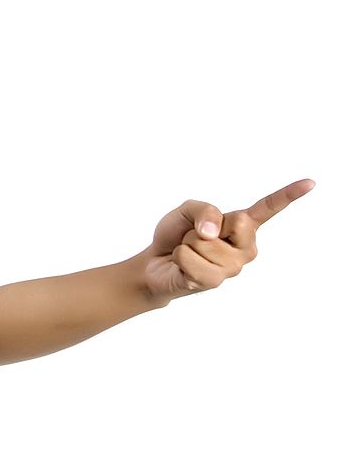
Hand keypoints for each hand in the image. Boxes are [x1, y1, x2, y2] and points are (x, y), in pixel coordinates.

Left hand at [140, 178, 315, 303]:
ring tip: (187, 251)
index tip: (310, 182)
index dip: (288, 195)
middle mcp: (244, 248)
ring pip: (207, 242)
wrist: (155, 262)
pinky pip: (190, 260)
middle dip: (204, 224)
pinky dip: (179, 257)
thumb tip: (213, 232)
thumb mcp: (186, 210)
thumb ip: (204, 210)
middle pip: (237, 221)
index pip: (268, 209)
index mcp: (243, 227)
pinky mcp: (214, 281)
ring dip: (187, 244)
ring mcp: (231, 267)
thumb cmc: (176, 235)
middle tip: (195, 237)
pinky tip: (182, 265)